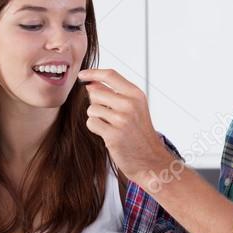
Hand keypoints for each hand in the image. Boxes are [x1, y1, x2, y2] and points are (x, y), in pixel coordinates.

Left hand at [78, 68, 172, 185]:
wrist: (150, 159)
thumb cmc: (139, 132)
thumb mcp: (134, 108)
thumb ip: (114, 93)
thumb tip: (91, 83)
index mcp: (136, 94)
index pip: (110, 75)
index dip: (93, 72)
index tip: (82, 75)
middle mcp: (130, 104)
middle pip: (95, 92)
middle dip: (96, 103)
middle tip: (108, 115)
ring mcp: (122, 120)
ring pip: (92, 109)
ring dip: (96, 117)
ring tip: (110, 125)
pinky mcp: (113, 135)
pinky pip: (91, 123)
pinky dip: (95, 128)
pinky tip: (107, 133)